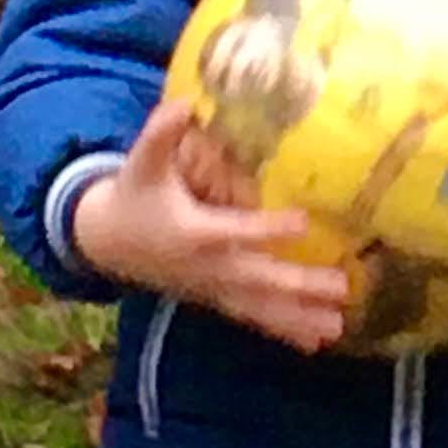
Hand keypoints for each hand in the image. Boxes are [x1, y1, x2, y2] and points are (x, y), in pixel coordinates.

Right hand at [69, 98, 348, 353]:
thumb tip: (184, 103)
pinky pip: (252, 317)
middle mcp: (207, 267)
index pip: (236, 231)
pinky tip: (315, 343)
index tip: (304, 222)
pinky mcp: (215, 299)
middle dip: (299, 285)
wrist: (107, 241)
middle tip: (340, 287)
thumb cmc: (133, 194)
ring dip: (298, 319)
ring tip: (336, 327)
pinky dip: (282, 330)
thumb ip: (160, 133)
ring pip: (259, 308)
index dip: (268, 228)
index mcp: (194, 232)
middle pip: (258, 279)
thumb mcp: (142, 162)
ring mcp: (212, 288)